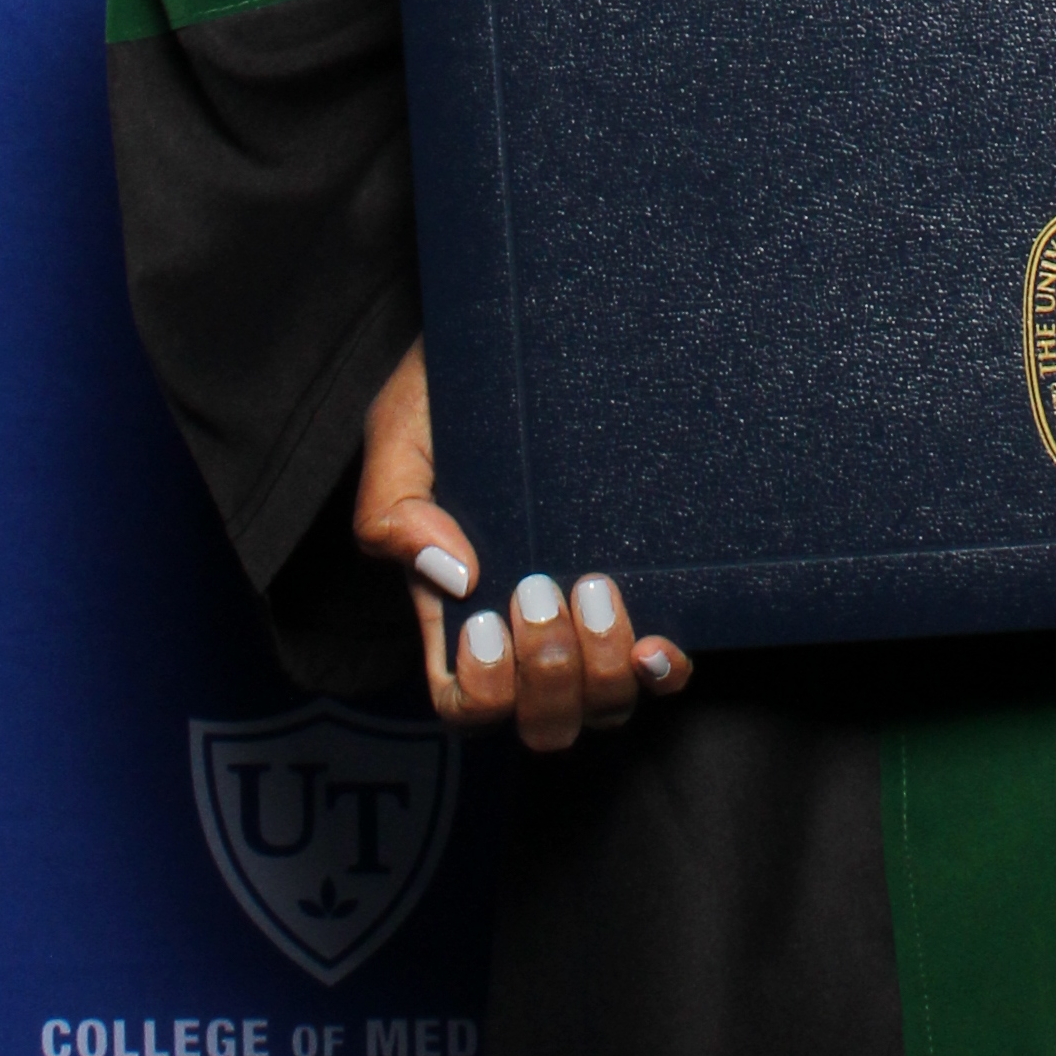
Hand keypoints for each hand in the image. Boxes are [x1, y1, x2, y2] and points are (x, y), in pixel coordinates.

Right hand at [353, 338, 693, 746]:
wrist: (520, 333)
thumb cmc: (452, 390)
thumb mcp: (400, 433)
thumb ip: (393, 508)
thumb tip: (452, 578)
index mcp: (461, 609)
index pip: (467, 704)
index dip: (482, 690)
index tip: (488, 620)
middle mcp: (529, 628)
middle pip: (542, 722)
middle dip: (545, 676)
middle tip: (543, 588)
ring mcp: (592, 617)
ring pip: (603, 705)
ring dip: (603, 670)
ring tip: (596, 586)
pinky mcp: (648, 588)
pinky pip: (663, 671)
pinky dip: (662, 673)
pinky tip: (658, 641)